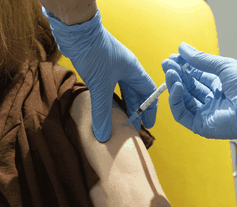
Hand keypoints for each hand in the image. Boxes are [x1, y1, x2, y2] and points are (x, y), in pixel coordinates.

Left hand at [42, 7, 157, 141]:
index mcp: (134, 70)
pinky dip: (110, 99)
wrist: (76, 32)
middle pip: (136, 93)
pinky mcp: (101, 67)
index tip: (148, 124)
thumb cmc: (94, 53)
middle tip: (133, 127)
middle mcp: (126, 69)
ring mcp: (113, 68)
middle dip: (135, 111)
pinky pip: (110, 87)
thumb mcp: (100, 86)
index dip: (149, 109)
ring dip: (122, 105)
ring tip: (121, 121)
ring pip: (122, 91)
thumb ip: (102, 112)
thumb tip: (103, 136)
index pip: (148, 93)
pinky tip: (106, 107)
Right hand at [162, 42, 236, 153]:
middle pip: (188, 86)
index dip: (184, 66)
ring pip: (182, 99)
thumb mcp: (223, 66)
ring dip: (174, 85)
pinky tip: (176, 86)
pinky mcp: (199, 125)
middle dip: (177, 74)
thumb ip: (200, 59)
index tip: (173, 57)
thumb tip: (182, 48)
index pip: (196, 75)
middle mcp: (211, 99)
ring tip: (170, 72)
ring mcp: (204, 113)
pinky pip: (181, 113)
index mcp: (219, 85)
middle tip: (166, 64)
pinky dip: (175, 100)